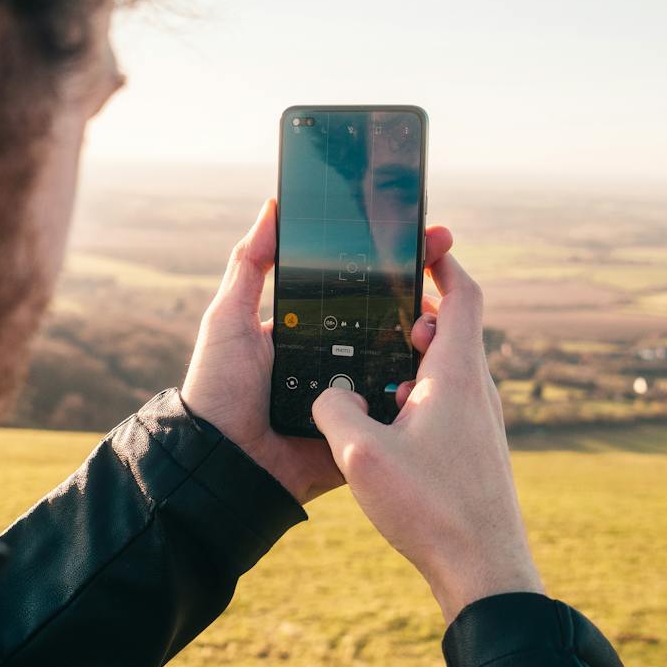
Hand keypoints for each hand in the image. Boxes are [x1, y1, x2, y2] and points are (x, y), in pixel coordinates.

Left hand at [182, 198, 453, 504]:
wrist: (220, 460)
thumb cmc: (217, 388)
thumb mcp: (228, 318)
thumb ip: (250, 264)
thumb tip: (273, 206)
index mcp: (313, 333)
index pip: (362, 292)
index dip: (396, 267)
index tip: (430, 237)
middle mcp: (338, 363)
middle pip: (390, 326)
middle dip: (424, 300)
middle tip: (449, 269)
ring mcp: (355, 398)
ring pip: (402, 367)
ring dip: (426, 345)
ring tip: (441, 320)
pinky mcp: (363, 433)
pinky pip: (397, 414)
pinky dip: (415, 396)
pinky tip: (436, 370)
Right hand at [310, 251, 544, 623]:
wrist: (483, 571)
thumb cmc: (431, 509)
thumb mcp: (361, 455)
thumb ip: (335, 410)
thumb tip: (330, 395)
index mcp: (457, 375)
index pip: (462, 295)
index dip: (442, 263)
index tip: (420, 243)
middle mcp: (477, 390)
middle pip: (453, 328)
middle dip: (414, 313)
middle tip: (377, 315)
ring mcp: (481, 422)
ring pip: (449, 367)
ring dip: (414, 357)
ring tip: (374, 371)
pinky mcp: (476, 450)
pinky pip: (447, 401)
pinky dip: (418, 392)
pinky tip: (387, 421)